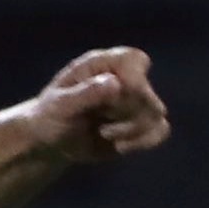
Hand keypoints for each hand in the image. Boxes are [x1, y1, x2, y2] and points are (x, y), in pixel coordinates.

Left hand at [27, 47, 171, 163]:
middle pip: (145, 93)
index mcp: (103, 64)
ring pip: (155, 114)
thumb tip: (115, 84)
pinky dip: (143, 141)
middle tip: (99, 122)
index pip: (134, 60)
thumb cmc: (49, 117)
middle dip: (124, 112)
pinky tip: (120, 147)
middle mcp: (124, 79)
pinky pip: (160, 131)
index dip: (133, 78)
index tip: (119, 93)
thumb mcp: (59, 106)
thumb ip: (85, 94)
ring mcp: (134, 102)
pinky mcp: (139, 125)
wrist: (48, 141)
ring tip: (104, 134)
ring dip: (130, 130)